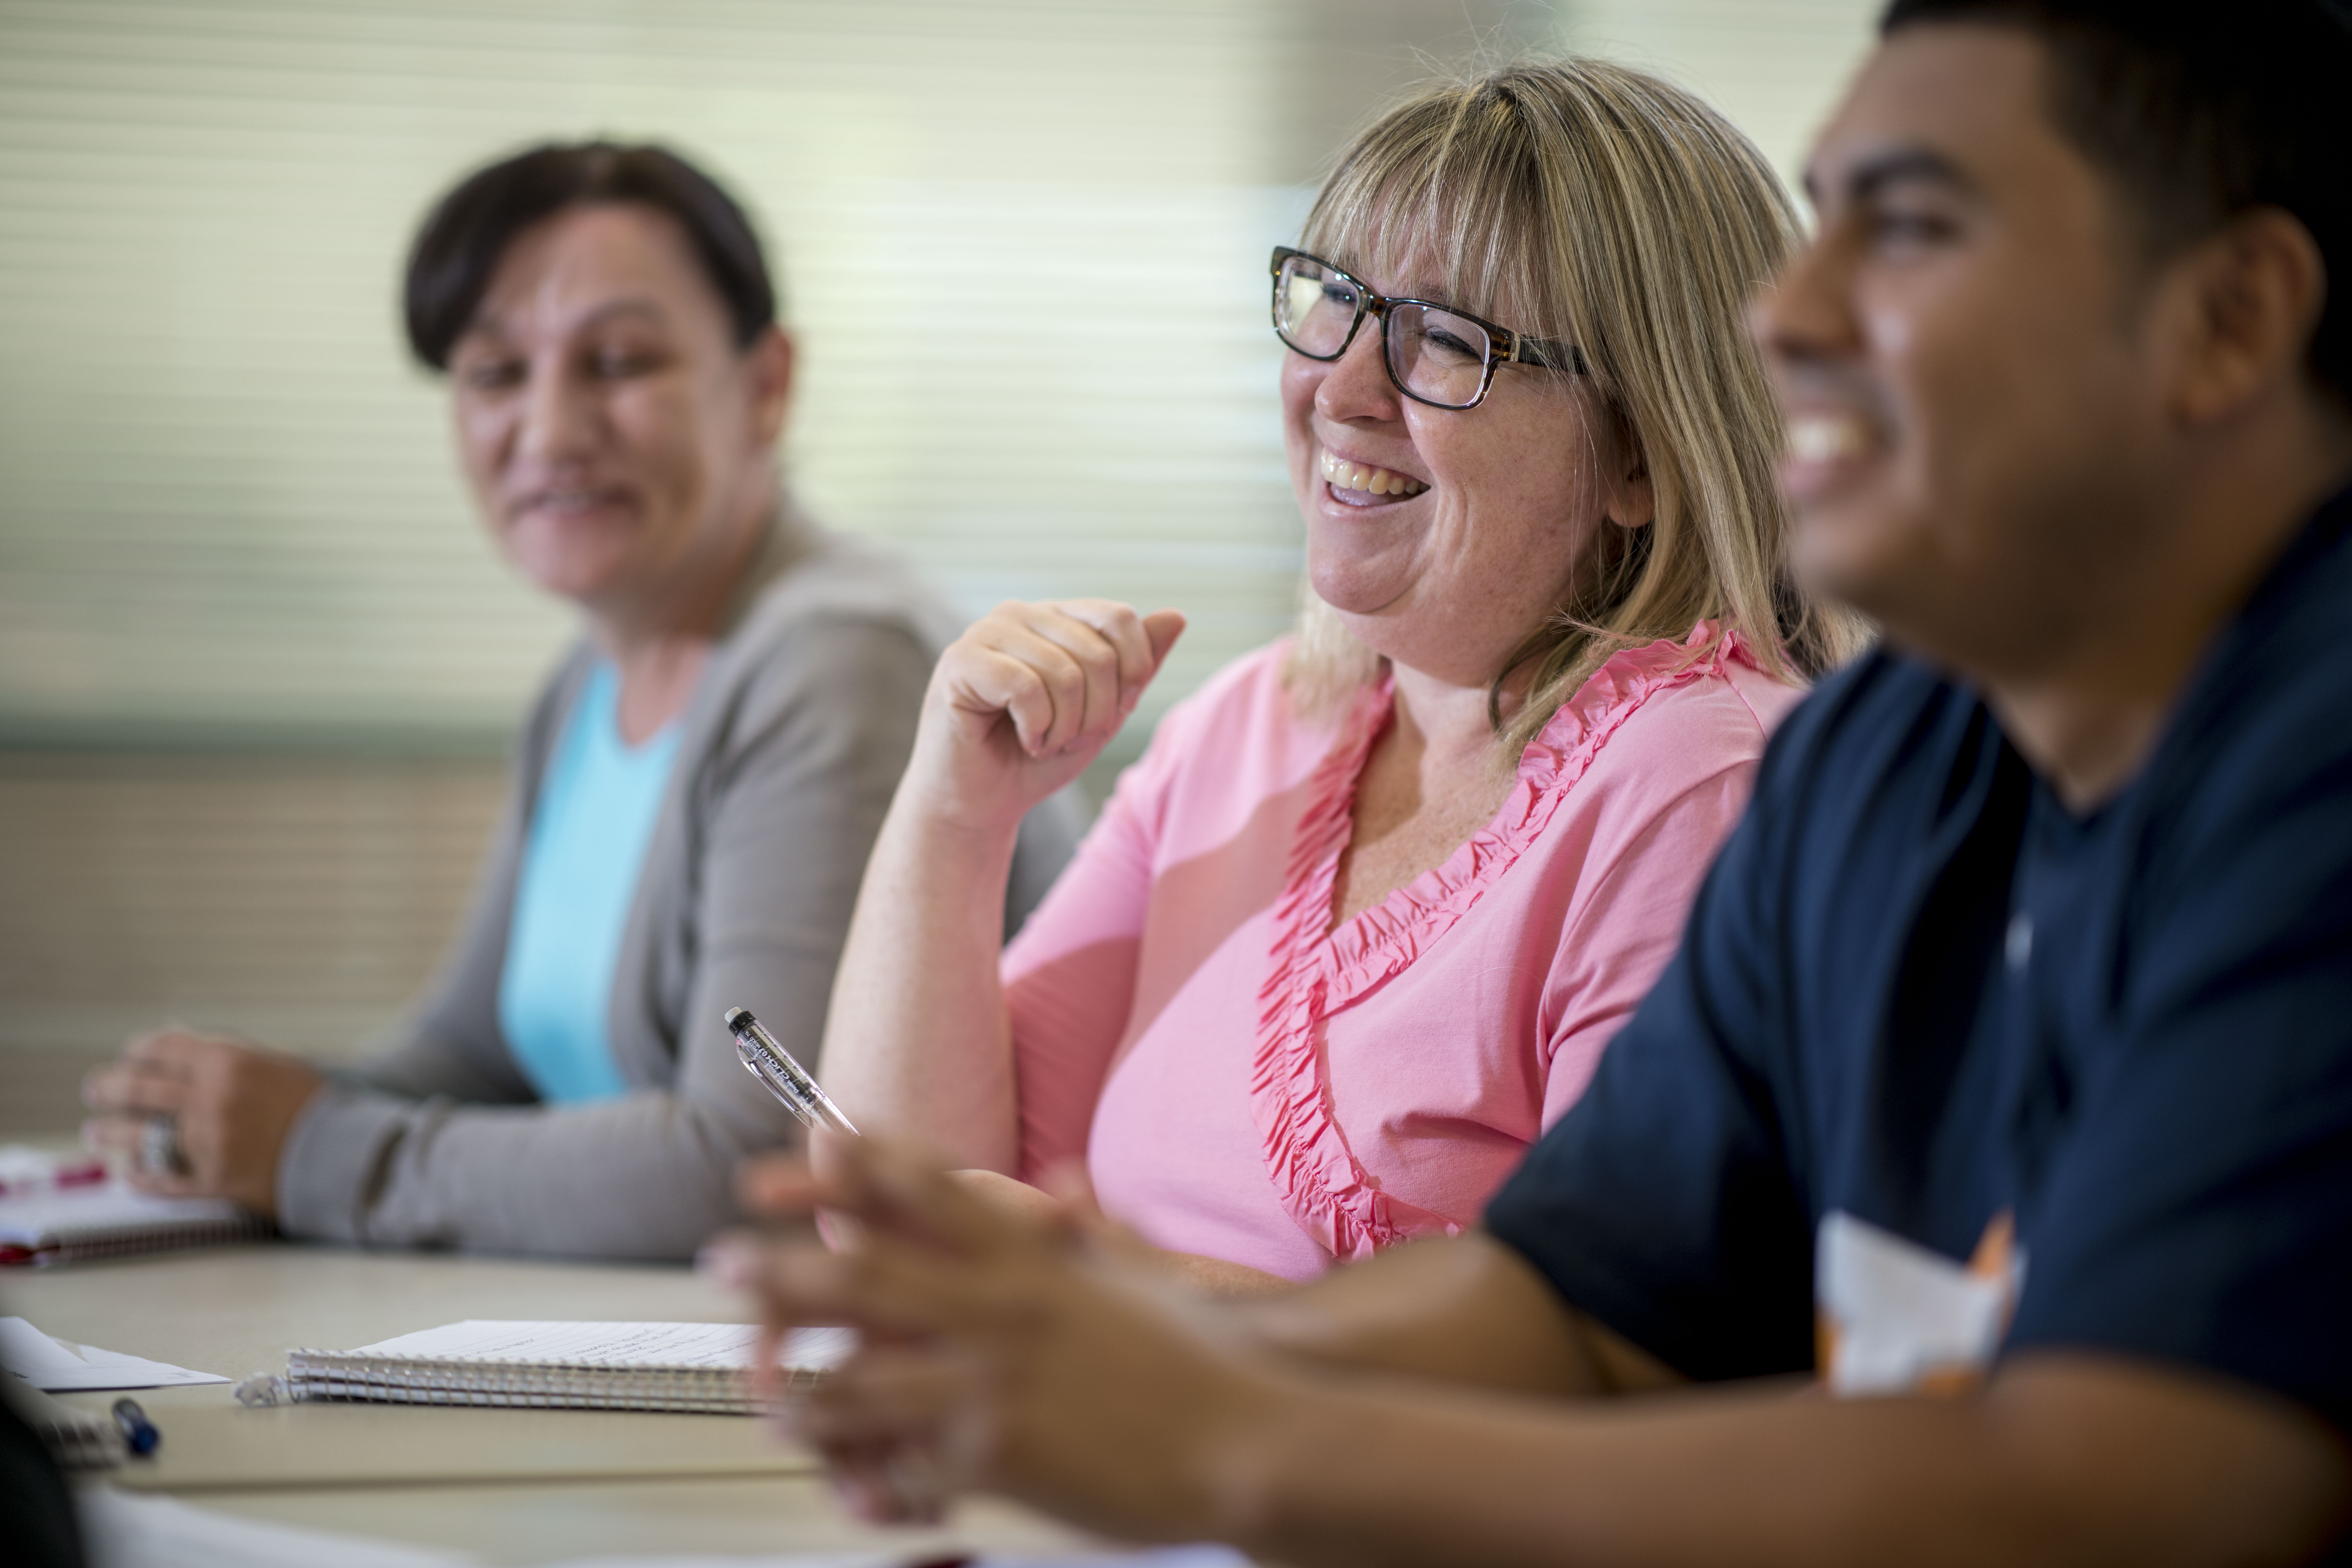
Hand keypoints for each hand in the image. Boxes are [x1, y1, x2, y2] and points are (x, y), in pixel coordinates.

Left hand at [80, 1030, 322, 1216]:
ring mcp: (208, 1144)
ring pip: (139, 1136)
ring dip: (110, 1133)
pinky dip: (140, 1176)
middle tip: (95, 1090)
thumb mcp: (273, 1066)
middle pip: (139, 1090)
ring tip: (95, 1133)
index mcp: (228, 1063)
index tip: (127, 1056)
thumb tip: (174, 1046)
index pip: (163, 1049)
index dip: (138, 1051)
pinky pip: (161, 1179)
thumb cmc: (314, 1105)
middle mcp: (211, 1100)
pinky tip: (127, 1174)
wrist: (348, 1153)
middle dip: (109, 1088)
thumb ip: (225, 1058)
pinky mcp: (212, 1181)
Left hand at [710, 1135, 1280, 1541]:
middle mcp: (1004, 1309)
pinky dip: (875, 1483)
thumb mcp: (1138, 1277)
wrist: (1245, 1433)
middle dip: (784, 1269)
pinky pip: (909, 1469)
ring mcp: (995, 1381)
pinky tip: (849, 1489)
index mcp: (1032, 1262)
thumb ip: (1087, 1234)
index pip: (929, 1194)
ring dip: (802, 1391)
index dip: (857, 1166)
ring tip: (764, 1399)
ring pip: (862, 1381)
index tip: (803, 1148)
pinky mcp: (999, 1455)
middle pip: (866, 1277)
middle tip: (725, 1259)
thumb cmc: (1197, 1358)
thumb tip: (1063, 1184)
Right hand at [905, 599, 1184, 832]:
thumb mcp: (1105, 713)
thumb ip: (1138, 666)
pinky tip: (1022, 739)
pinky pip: (1026, 688)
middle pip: (1098, 653)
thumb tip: (1176, 616)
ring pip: (1065, 674)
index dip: (1132, 673)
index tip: (1112, 713)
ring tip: (1043, 742)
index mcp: (1056, 617)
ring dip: (1065, 728)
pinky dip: (1036, 729)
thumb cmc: (1039, 757)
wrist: (982, 803)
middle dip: (1097, 714)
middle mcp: (1020, 613)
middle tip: (1068, 739)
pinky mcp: (960, 661)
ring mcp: (986, 633)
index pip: (1119, 618)